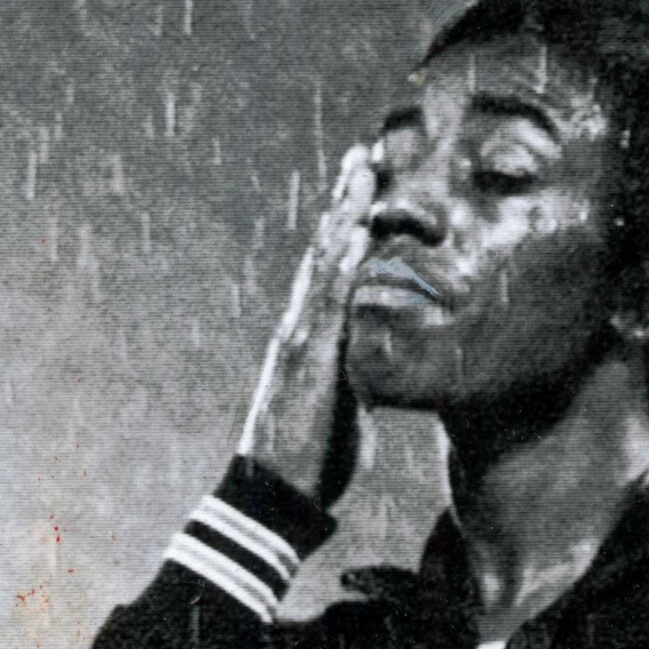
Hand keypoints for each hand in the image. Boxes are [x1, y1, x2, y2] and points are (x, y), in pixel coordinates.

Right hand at [238, 145, 375, 507]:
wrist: (277, 494)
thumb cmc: (310, 461)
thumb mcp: (343, 409)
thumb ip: (355, 377)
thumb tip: (371, 367)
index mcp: (308, 340)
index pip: (328, 273)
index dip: (345, 228)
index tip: (364, 187)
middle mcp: (299, 329)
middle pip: (323, 252)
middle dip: (344, 202)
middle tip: (364, 153)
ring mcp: (300, 339)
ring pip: (323, 263)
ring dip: (344, 214)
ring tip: (364, 170)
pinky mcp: (307, 358)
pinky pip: (328, 301)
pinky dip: (341, 262)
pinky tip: (356, 230)